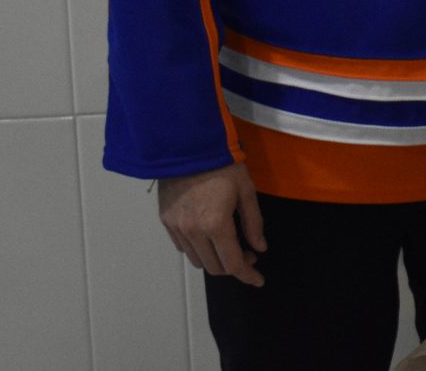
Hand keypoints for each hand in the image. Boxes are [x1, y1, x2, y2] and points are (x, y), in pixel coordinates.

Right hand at [157, 161, 265, 286]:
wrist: (187, 145)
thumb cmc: (222, 164)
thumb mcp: (246, 190)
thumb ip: (253, 223)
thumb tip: (259, 248)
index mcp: (215, 224)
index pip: (233, 263)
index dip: (248, 275)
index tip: (258, 280)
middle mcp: (193, 231)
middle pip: (214, 267)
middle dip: (234, 267)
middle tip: (249, 253)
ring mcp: (176, 227)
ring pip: (197, 260)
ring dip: (215, 260)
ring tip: (230, 245)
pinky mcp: (165, 220)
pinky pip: (183, 247)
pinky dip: (198, 249)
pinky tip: (209, 237)